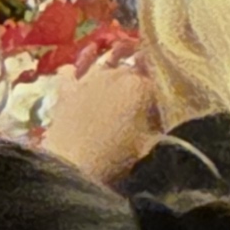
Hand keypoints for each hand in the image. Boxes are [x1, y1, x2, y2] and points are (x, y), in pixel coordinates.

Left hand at [45, 43, 160, 183]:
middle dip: (138, 76)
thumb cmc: (115, 157)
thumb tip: (163, 119)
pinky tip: (74, 71)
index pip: (158, 80)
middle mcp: (117, 75)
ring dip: (110, 67)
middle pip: (132, 68)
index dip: (161, 90)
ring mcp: (90, 79)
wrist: (71, 166)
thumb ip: (157, 126)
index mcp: (141, 86)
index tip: (163, 99)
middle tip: (141, 89)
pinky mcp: (66, 89)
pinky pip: (69, 72)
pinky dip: (73, 71)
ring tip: (115, 69)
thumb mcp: (147, 144)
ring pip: (103, 64)